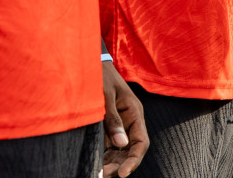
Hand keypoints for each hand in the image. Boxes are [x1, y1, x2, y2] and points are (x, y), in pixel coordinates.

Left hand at [102, 60, 148, 176]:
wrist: (90, 65)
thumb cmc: (100, 77)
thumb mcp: (105, 97)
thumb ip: (113, 120)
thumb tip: (121, 144)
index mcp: (135, 113)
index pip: (141, 143)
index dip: (134, 160)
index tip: (122, 174)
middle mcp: (129, 122)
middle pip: (130, 151)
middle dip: (119, 165)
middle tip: (102, 175)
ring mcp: (118, 125)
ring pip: (119, 151)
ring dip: (110, 163)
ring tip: (96, 173)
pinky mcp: (106, 127)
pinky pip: (108, 146)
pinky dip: (102, 156)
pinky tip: (93, 163)